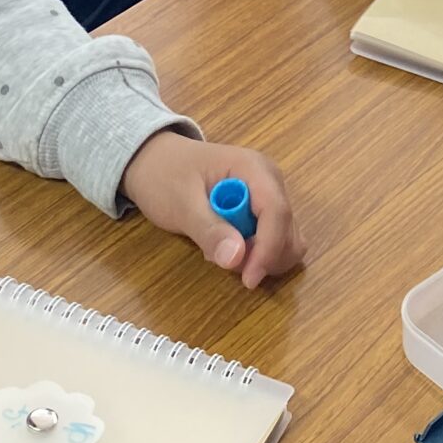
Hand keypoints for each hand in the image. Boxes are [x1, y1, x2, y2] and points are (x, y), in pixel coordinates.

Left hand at [120, 128, 304, 288]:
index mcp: (254, 169)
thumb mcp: (180, 204)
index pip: (277, 212)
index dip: (268, 249)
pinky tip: (227, 245)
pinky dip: (256, 253)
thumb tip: (237, 260)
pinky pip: (273, 241)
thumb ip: (209, 230)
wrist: (155, 162)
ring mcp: (269, 196)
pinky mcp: (263, 211)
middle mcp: (270, 181)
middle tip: (222, 258)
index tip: (248, 280)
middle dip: (263, 255)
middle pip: (287, 230)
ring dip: (259, 256)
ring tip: (219, 248)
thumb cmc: (165, 176)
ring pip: (286, 240)